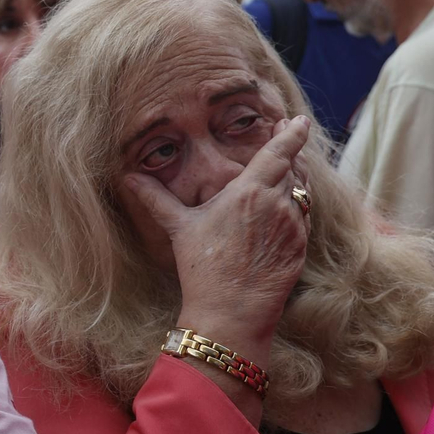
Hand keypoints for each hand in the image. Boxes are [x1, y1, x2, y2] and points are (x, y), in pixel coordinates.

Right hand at [124, 117, 311, 343]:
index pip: (278, 153)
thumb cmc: (203, 268)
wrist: (231, 312)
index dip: (291, 134)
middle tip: (291, 134)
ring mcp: (293, 228)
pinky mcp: (300, 249)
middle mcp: (277, 205)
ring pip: (302, 192)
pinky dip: (298, 205)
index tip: (298, 120)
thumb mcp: (179, 227)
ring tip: (291, 168)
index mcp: (249, 192)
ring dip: (297, 178)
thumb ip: (156, 198)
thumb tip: (129, 178)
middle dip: (293, 151)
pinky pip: (304, 218)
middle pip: (294, 169)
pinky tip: (289, 206)